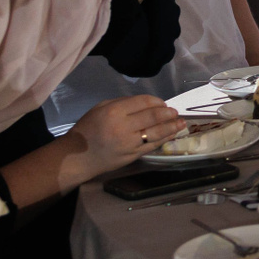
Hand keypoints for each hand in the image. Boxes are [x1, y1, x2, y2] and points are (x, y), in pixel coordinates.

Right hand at [64, 95, 187, 175]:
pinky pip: (153, 145)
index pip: (143, 102)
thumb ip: (123, 103)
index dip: (157, 101)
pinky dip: (164, 139)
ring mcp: (129, 143)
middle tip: (175, 112)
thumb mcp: (100, 108)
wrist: (78, 157)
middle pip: (153, 116)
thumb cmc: (88, 129)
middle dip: (168, 113)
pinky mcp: (133, 155)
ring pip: (157, 132)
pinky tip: (171, 134)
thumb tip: (147, 103)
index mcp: (114, 112)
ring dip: (172, 127)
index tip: (164, 103)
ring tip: (181, 123)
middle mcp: (124, 127)